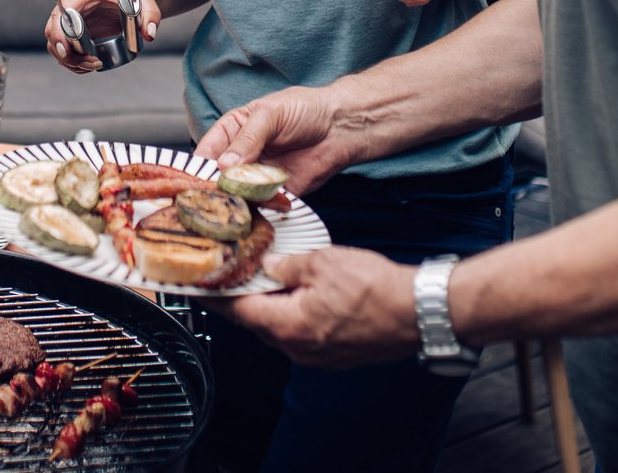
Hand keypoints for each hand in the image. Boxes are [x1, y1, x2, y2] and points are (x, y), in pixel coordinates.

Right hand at [42, 0, 159, 74]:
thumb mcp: (146, 0)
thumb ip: (151, 15)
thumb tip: (149, 35)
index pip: (61, 12)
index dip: (59, 32)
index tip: (66, 51)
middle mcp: (72, 5)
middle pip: (53, 31)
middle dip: (66, 53)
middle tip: (91, 63)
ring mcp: (70, 19)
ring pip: (56, 43)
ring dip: (70, 61)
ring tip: (95, 65)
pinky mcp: (73, 31)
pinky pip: (64, 49)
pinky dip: (72, 62)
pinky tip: (90, 65)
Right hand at [194, 85, 355, 194]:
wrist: (340, 127)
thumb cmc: (305, 109)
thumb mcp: (270, 115)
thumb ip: (247, 139)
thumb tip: (224, 164)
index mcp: (232, 132)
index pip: (206, 152)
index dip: (199, 167)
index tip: (195, 181)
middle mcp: (241, 156)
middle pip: (218, 178)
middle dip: (217, 188)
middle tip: (219, 194)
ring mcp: (257, 176)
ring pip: (238, 195)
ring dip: (239, 200)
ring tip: (243, 199)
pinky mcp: (276, 193)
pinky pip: (263, 205)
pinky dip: (262, 207)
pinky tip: (266, 202)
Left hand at [219, 246, 419, 367]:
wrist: (416, 311)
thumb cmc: (375, 290)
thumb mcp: (322, 262)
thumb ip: (289, 265)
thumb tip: (271, 265)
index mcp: (287, 326)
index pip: (237, 312)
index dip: (216, 295)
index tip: (200, 286)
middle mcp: (297, 347)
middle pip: (256, 322)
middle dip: (242, 298)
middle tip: (230, 275)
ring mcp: (317, 355)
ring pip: (279, 328)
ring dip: (269, 306)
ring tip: (265, 279)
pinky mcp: (334, 354)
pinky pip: (301, 333)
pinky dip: (292, 314)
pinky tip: (298, 294)